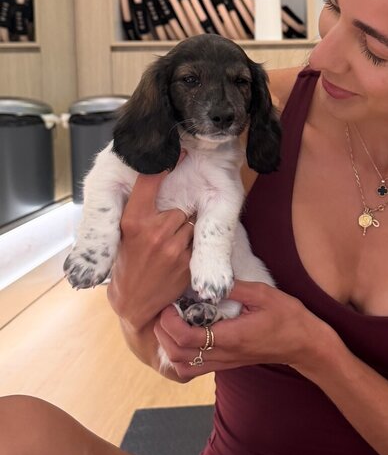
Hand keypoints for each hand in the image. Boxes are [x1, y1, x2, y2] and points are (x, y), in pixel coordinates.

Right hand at [107, 149, 195, 332]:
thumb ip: (139, 206)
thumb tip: (155, 175)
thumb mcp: (124, 232)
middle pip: (178, 206)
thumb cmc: (127, 263)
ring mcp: (172, 248)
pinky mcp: (187, 264)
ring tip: (169, 246)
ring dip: (185, 231)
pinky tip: (178, 258)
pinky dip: (191, 247)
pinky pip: (196, 243)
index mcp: (133, 220)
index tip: (177, 150)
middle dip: (176, 215)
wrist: (134, 304)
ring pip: (189, 223)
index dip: (163, 165)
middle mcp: (153, 231)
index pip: (149, 182)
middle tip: (164, 229)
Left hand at [153, 280, 337, 381]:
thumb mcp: (263, 294)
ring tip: (173, 323)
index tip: (170, 304)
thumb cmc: (288, 317)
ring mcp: (225, 363)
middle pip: (178, 356)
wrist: (305, 344)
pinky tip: (186, 335)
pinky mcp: (226, 364)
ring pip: (183, 367)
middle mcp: (225, 354)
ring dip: (169, 347)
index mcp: (231, 336)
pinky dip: (181, 355)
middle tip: (166, 311)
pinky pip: (194, 369)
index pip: (187, 339)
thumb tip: (207, 278)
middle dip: (163, 334)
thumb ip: (233, 287)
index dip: (170, 323)